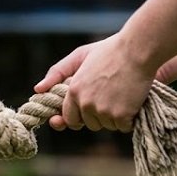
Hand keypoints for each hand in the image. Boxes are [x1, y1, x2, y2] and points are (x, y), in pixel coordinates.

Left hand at [34, 35, 155, 131]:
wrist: (139, 48)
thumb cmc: (109, 50)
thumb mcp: (79, 56)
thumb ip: (57, 72)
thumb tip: (37, 90)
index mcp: (73, 92)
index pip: (69, 118)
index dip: (79, 116)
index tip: (89, 110)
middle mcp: (85, 104)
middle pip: (89, 124)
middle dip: (98, 116)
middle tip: (111, 98)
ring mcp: (103, 111)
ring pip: (106, 126)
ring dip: (114, 117)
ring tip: (122, 96)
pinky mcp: (121, 115)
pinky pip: (122, 127)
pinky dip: (128, 119)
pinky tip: (132, 103)